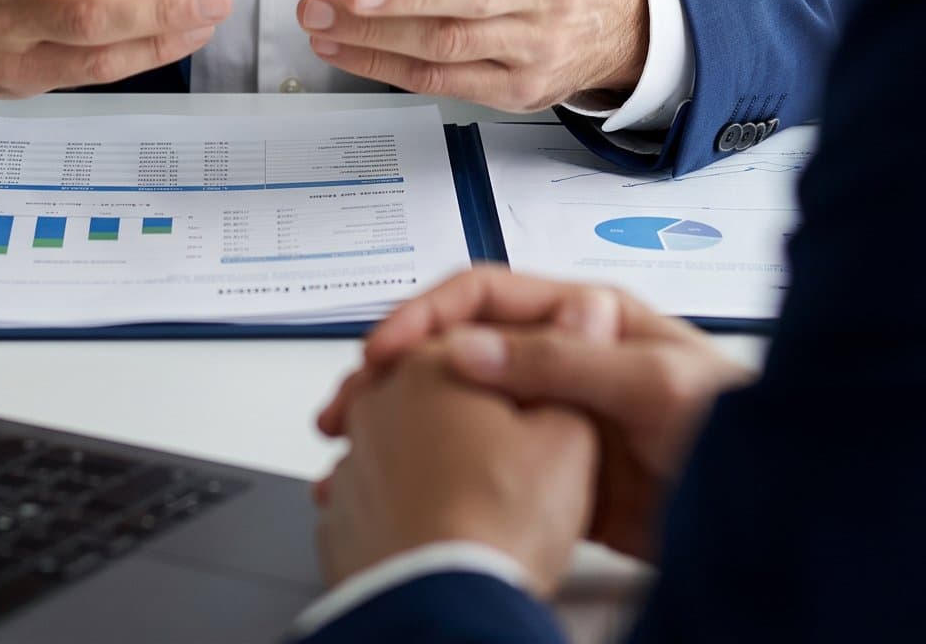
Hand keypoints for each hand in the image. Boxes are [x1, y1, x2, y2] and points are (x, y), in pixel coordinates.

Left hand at [315, 346, 594, 593]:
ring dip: (425, 455)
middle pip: (429, 385)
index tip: (529, 392)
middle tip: (502, 445)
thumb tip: (583, 321)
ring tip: (471, 494)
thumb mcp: (566, 437)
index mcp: (432, 365)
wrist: (445, 605)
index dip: (511, 367)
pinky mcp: (343, 513)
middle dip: (463, 409)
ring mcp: (354, 459)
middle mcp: (380, 402)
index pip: (473, 339)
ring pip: (395, 438)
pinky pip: (374, 493)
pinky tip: (435, 524)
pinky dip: (401, 503)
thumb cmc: (498, 524)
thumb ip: (568, 369)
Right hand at [323, 269, 751, 563]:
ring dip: (413, 426)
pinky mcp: (564, 475)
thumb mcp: (651, 382)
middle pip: (463, 351)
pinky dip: (448, 476)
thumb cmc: (735, 425)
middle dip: (400, 373)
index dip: (427, 317)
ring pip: (468, 410)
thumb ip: (564, 362)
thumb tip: (473, 350)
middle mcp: (566, 358)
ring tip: (362, 454)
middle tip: (350, 408)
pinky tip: (414, 494)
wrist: (782, 507)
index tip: (383, 351)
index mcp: (584, 316)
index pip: (485, 296)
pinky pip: (493, 465)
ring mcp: (561, 417)